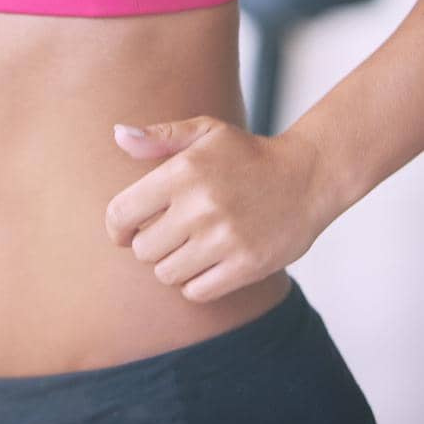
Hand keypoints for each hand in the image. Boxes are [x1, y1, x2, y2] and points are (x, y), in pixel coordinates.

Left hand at [105, 116, 327, 302]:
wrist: (307, 177)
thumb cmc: (247, 155)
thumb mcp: (205, 131)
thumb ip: (159, 137)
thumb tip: (116, 136)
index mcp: (182, 172)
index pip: (121, 213)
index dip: (116, 228)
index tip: (124, 232)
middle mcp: (200, 206)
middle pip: (143, 249)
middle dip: (149, 244)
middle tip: (168, 234)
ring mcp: (224, 238)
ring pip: (166, 274)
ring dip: (172, 265)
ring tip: (189, 247)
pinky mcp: (246, 265)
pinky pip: (197, 291)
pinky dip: (195, 283)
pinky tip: (207, 263)